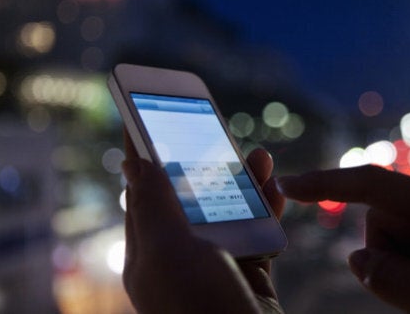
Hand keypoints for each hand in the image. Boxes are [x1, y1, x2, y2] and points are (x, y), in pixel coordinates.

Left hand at [122, 132, 283, 312]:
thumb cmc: (198, 306)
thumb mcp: (168, 252)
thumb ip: (154, 205)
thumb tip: (133, 164)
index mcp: (150, 252)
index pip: (144, 191)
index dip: (145, 152)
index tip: (146, 114)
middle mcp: (181, 256)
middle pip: (191, 196)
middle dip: (204, 160)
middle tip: (214, 127)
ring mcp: (216, 263)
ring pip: (229, 210)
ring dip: (245, 181)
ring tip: (259, 156)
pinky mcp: (249, 270)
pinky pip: (259, 230)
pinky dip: (268, 209)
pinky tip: (275, 190)